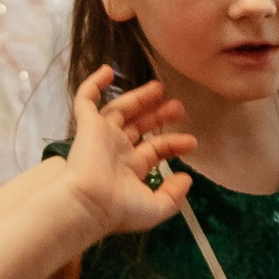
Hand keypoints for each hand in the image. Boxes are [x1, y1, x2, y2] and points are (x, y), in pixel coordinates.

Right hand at [64, 68, 197, 235]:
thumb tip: (186, 179)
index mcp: (130, 169)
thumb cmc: (119, 208)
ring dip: (138, 97)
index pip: (155, 149)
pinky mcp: (86, 125)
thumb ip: (174, 195)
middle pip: (139, 125)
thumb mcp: (155, 208)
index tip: (192, 142)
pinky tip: (107, 70)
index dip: (173, 143)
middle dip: (158, 115)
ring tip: (159, 87)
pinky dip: (94, 84)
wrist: (88, 203)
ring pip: (120, 109)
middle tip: (178, 106)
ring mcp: (100, 136)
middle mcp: (115, 150)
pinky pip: (85, 99)